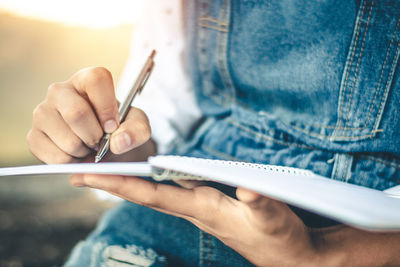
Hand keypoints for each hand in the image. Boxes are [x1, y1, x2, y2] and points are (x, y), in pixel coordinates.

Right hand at [27, 67, 151, 163]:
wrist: (104, 145)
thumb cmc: (119, 128)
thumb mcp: (137, 126)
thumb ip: (136, 131)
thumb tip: (119, 142)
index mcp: (87, 80)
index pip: (96, 80)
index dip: (107, 107)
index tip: (113, 126)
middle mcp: (60, 91)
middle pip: (76, 113)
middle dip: (96, 136)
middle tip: (101, 142)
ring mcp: (42, 112)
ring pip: (68, 140)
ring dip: (86, 152)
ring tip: (89, 147)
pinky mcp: (34, 136)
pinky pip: (56, 158)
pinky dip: (73, 163)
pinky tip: (77, 154)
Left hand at [70, 174, 320, 266]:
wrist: (292, 256)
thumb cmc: (281, 239)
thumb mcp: (275, 221)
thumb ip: (261, 204)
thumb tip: (247, 187)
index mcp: (204, 210)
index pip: (154, 195)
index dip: (121, 185)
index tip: (88, 177)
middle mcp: (196, 208)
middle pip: (147, 193)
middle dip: (113, 183)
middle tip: (81, 172)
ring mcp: (202, 208)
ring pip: (159, 192)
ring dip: (132, 182)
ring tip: (107, 171)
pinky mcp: (212, 206)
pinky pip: (175, 190)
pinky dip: (158, 181)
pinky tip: (154, 173)